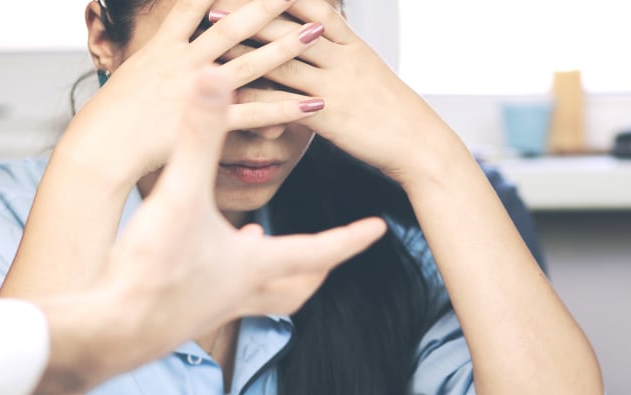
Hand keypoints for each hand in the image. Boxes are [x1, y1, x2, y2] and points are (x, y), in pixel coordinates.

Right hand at [70, 0, 329, 188]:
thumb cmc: (113, 116)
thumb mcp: (132, 73)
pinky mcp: (208, 124)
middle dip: (266, 5)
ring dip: (286, 46)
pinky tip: (313, 102)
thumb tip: (170, 46)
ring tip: (317, 31)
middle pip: (233, 25)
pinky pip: (256, 114)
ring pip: (251, 63)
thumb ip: (159, 57)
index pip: (195, 4)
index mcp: (164, 46)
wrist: (102, 146)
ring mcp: (198, 92)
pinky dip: (285, 109)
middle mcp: (185, 62)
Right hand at [99, 66, 384, 361]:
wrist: (110, 331)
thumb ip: (199, 136)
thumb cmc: (152, 271)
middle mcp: (241, 292)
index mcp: (254, 265)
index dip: (350, 237)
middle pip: (296, 286)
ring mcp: (212, 308)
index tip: (378, 230)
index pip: (319, 250)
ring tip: (261, 245)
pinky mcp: (182, 314)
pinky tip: (201, 257)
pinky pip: (219, 297)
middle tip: (331, 252)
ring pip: (260, 297)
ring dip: (270, 273)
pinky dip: (222, 276)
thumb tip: (216, 80)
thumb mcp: (180, 194)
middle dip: (317, 267)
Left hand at [221, 0, 459, 182]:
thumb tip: (318, 43)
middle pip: (291, 26)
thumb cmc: (392, 113)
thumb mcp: (369, 73)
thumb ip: (341, 56)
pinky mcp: (330, 117)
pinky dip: (258, 98)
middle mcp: (343, 59)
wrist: (419, 144)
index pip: (314, 7)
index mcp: (353, 45)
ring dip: (245, 47)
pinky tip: (230, 96)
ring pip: (283, 60)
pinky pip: (287, 103)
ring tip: (212, 37)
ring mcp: (336, 87)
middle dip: (252, 11)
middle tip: (216, 1)